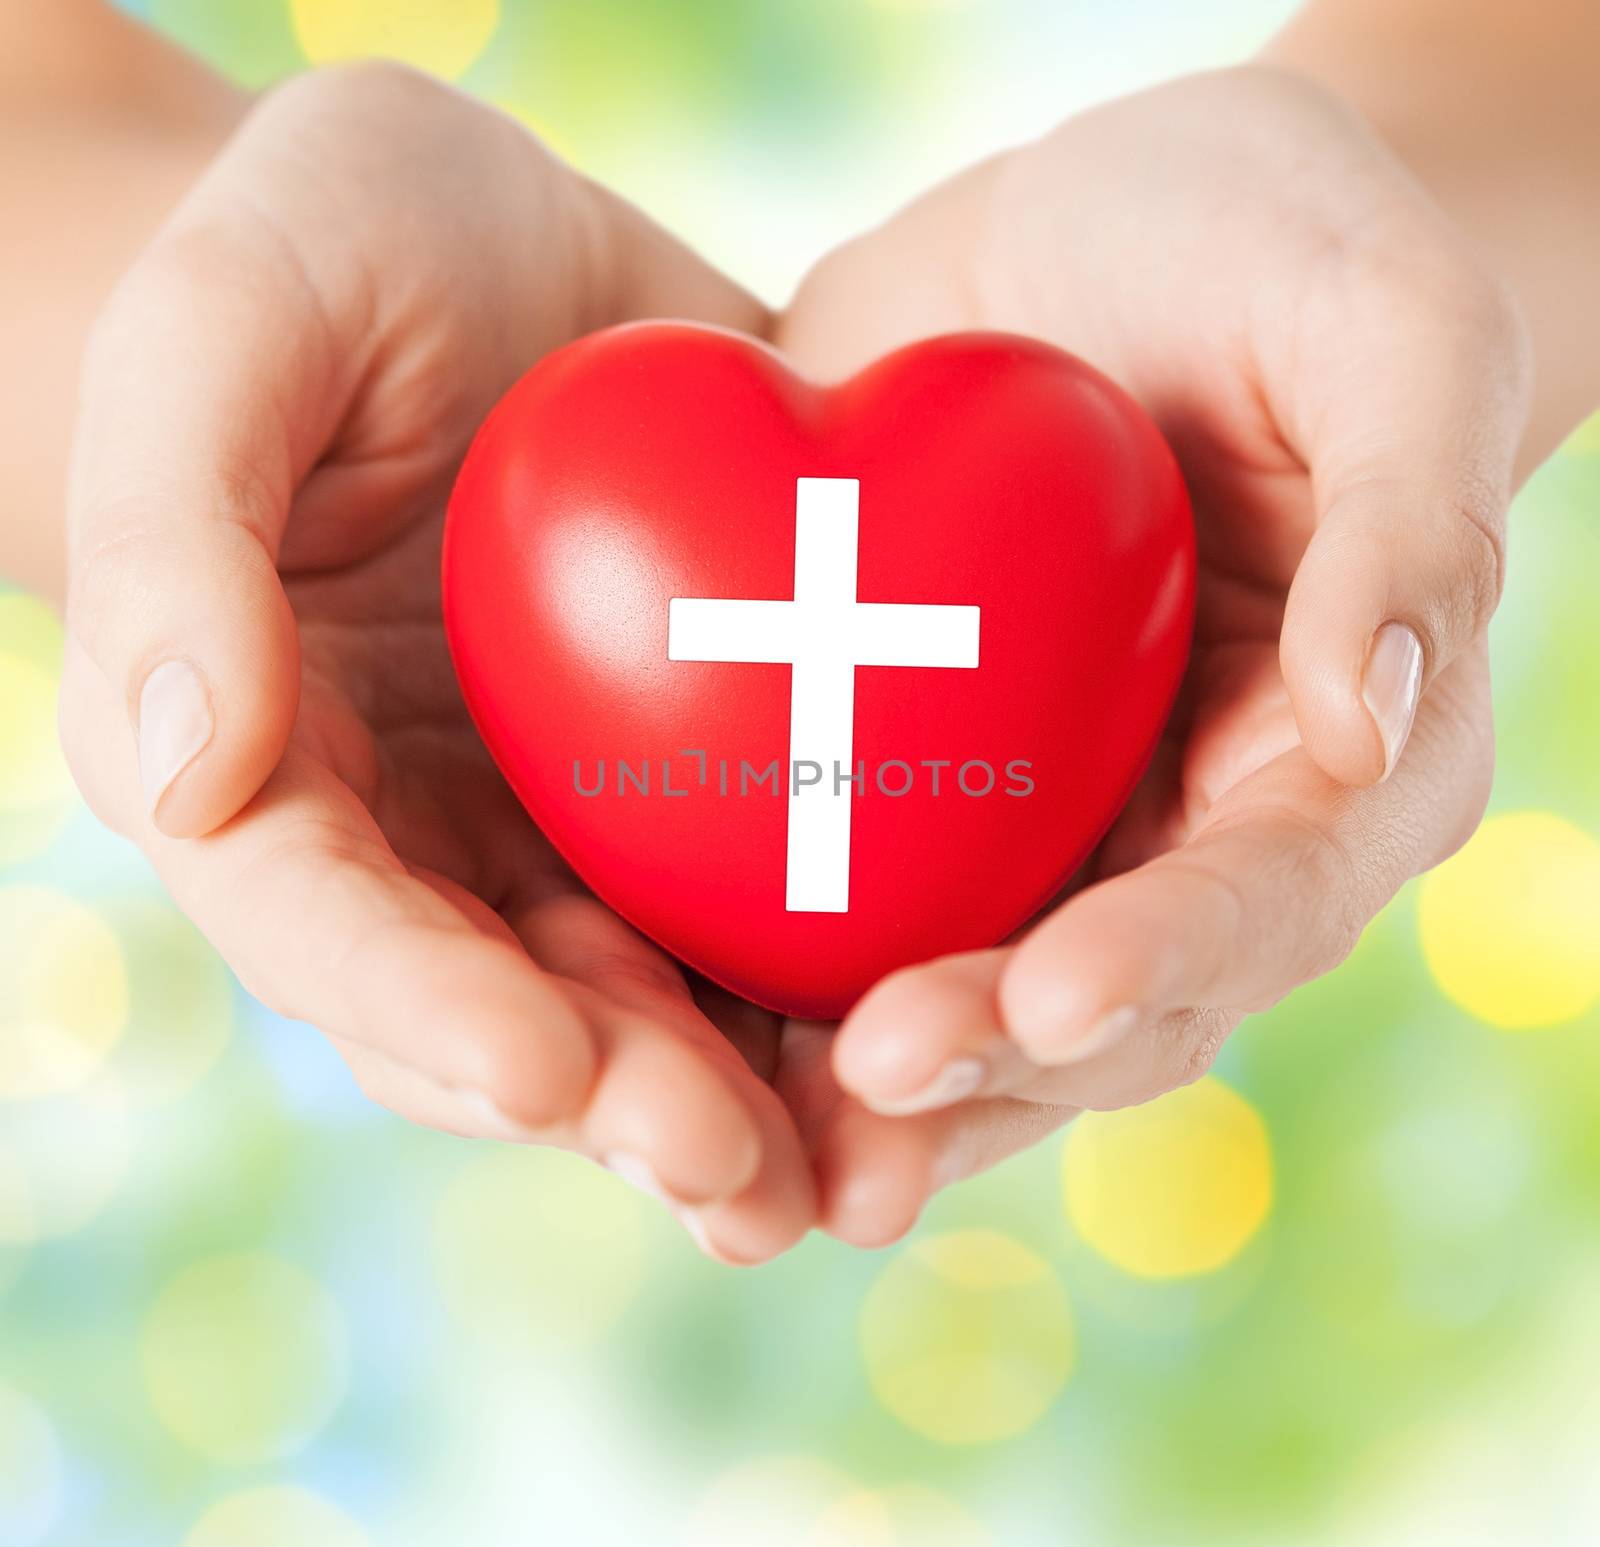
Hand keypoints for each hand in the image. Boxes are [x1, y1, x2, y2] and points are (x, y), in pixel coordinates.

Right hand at [59, 63, 813, 1263]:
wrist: (495, 233)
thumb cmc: (326, 249)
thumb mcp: (228, 326)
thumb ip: (173, 540)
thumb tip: (186, 774)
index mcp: (276, 758)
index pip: (323, 923)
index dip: (421, 1011)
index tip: (539, 1069)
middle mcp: (420, 823)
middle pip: (500, 1002)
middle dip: (613, 1100)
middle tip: (735, 1175)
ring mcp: (564, 807)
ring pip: (642, 989)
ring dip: (736, 1097)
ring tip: (842, 1174)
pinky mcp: (701, 764)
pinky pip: (762, 889)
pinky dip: (832, 975)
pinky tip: (924, 1032)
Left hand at [775, 65, 1531, 1244]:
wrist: (1107, 232)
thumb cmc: (1279, 257)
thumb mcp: (1388, 331)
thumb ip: (1411, 520)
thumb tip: (1364, 719)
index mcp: (1322, 764)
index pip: (1259, 901)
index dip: (1161, 963)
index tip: (1050, 1000)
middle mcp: (1174, 829)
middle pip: (1090, 1001)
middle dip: (983, 1066)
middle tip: (862, 1097)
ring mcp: (1029, 816)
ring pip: (953, 993)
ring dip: (856, 1089)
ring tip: (751, 1157)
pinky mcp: (898, 771)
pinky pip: (826, 893)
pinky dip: (751, 973)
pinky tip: (659, 1028)